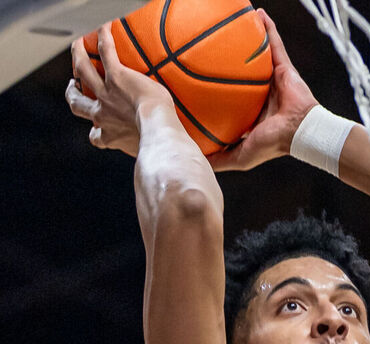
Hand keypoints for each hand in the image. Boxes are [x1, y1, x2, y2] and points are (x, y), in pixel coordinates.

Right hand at [66, 23, 172, 155]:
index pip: (96, 137)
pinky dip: (104, 40)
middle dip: (73, 95)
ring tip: (78, 47)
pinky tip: (104, 29)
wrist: (160, 131)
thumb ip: (159, 159)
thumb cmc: (162, 147)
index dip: (95, 131)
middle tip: (75, 86)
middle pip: (77, 104)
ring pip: (83, 71)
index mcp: (110, 136)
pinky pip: (106, 54)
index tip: (98, 129)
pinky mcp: (117, 77)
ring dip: (78, 58)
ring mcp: (106, 94)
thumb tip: (185, 177)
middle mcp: (102, 115)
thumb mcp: (154, 155)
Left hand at [209, 9, 317, 170]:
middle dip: (226, 61)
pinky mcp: (283, 68)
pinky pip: (274, 44)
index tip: (194, 82)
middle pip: (239, 73)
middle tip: (206, 49)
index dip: (214, 90)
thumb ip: (219, 159)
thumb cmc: (272, 144)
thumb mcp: (240, 156)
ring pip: (256, 55)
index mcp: (250, 113)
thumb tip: (194, 159)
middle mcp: (259, 94)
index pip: (229, 100)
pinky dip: (268, 29)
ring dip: (247, 39)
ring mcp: (271, 80)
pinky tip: (258, 14)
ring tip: (233, 25)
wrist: (300, 132)